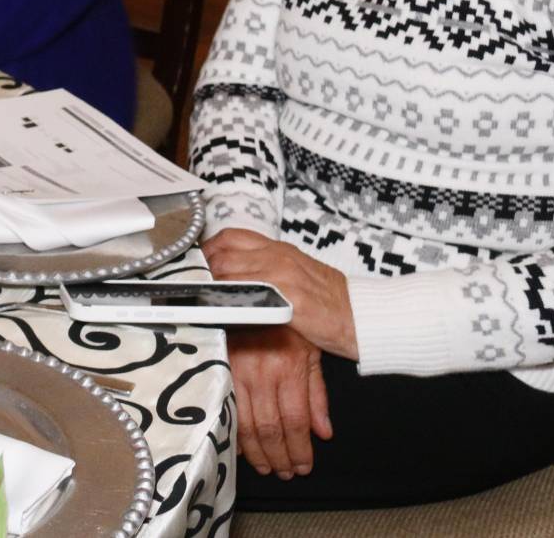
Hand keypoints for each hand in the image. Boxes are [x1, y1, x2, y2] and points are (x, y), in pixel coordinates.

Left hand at [203, 228, 359, 360]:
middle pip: (223, 254)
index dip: (208, 249)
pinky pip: (249, 296)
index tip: (195, 266)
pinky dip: (229, 303)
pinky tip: (220, 312)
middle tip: (191, 287)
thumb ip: (266, 269)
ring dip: (209, 287)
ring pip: (230, 273)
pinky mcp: (289, 300)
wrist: (363, 316)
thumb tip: (232, 275)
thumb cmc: (330, 300)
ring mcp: (282, 277)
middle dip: (202, 270)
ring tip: (198, 301)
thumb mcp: (296, 274)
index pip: (231, 237)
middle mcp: (278, 257)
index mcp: (279, 249)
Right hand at [226, 323, 331, 479]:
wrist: (249, 292)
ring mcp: (237, 370)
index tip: (304, 466)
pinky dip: (233, 433)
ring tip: (267, 467)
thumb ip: (317, 393)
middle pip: (270, 428)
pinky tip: (241, 448)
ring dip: (258, 452)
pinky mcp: (219, 368)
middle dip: (279, 457)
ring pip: (246, 424)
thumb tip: (324, 432)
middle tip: (285, 473)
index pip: (296, 421)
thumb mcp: (310, 351)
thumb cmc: (284, 319)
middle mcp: (262, 372)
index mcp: (289, 367)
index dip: (300, 450)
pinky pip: (226, 409)